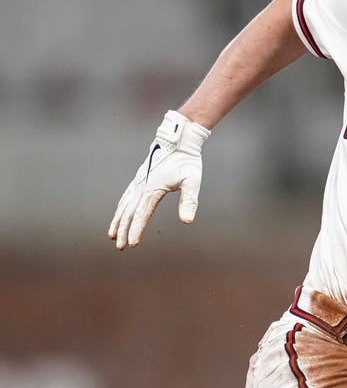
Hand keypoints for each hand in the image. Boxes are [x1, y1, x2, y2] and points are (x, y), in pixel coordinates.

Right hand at [108, 110, 209, 249]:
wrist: (179, 139)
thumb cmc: (188, 160)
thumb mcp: (193, 180)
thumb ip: (189, 201)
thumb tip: (188, 221)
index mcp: (153, 188)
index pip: (142, 214)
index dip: (136, 230)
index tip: (132, 244)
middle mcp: (142, 185)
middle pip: (129, 212)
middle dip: (123, 230)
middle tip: (120, 247)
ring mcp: (139, 181)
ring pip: (124, 205)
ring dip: (117, 221)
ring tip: (112, 236)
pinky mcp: (140, 178)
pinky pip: (126, 196)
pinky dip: (120, 208)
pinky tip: (119, 214)